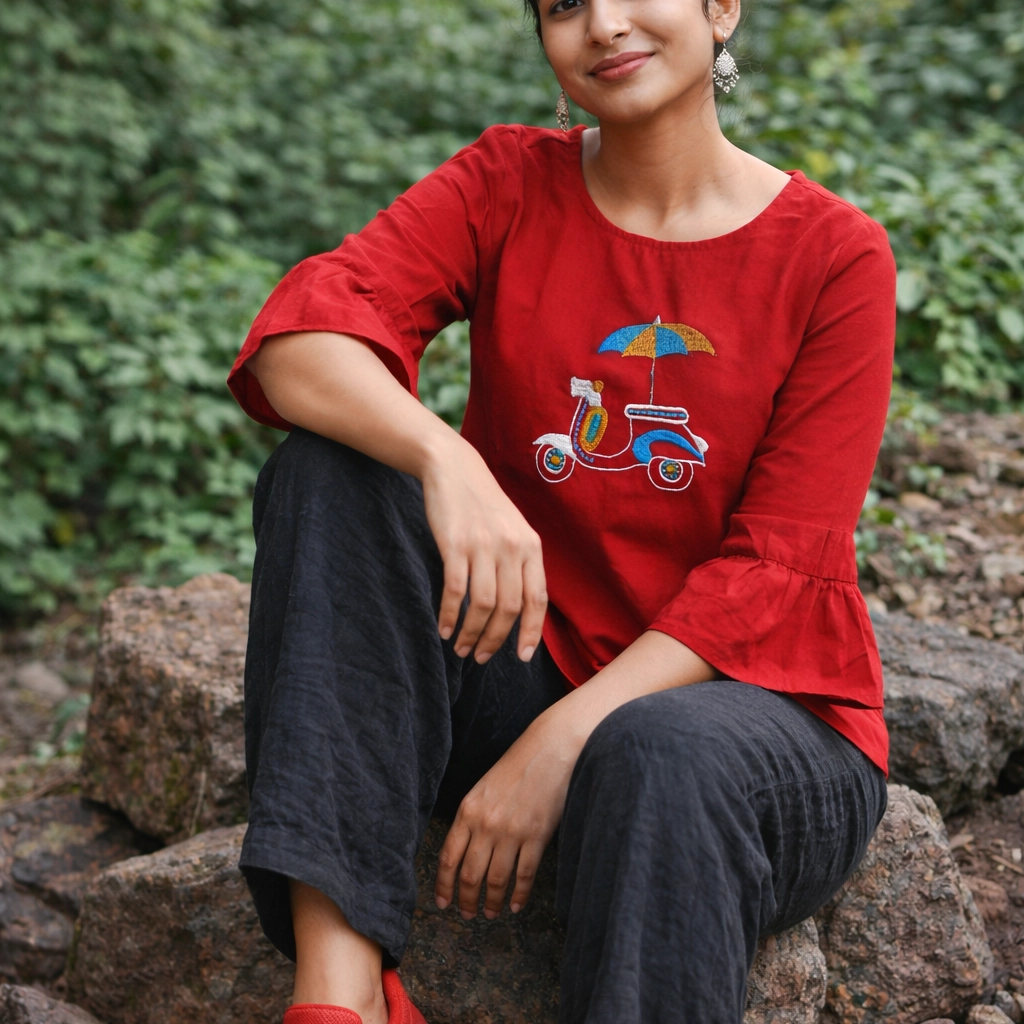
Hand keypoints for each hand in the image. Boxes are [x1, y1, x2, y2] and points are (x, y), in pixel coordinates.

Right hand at [421, 436, 546, 662]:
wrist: (454, 469)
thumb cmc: (483, 505)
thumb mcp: (513, 530)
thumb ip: (520, 563)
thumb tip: (521, 609)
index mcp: (531, 547)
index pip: (538, 599)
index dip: (531, 632)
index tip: (521, 657)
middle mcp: (512, 548)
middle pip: (509, 608)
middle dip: (496, 640)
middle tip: (480, 656)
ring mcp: (483, 546)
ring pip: (483, 605)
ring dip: (472, 633)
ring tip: (460, 648)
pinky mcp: (454, 544)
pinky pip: (455, 590)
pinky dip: (449, 615)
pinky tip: (443, 628)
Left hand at [434, 710, 576, 917]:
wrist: (549, 749)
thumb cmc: (517, 766)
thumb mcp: (483, 790)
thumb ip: (472, 819)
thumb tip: (465, 854)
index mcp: (467, 811)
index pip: (448, 858)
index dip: (444, 885)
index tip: (443, 903)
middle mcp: (485, 824)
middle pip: (469, 875)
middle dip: (467, 901)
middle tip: (467, 914)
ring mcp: (511, 832)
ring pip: (495, 880)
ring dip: (492, 903)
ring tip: (491, 913)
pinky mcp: (536, 837)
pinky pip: (523, 875)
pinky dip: (519, 895)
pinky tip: (516, 905)